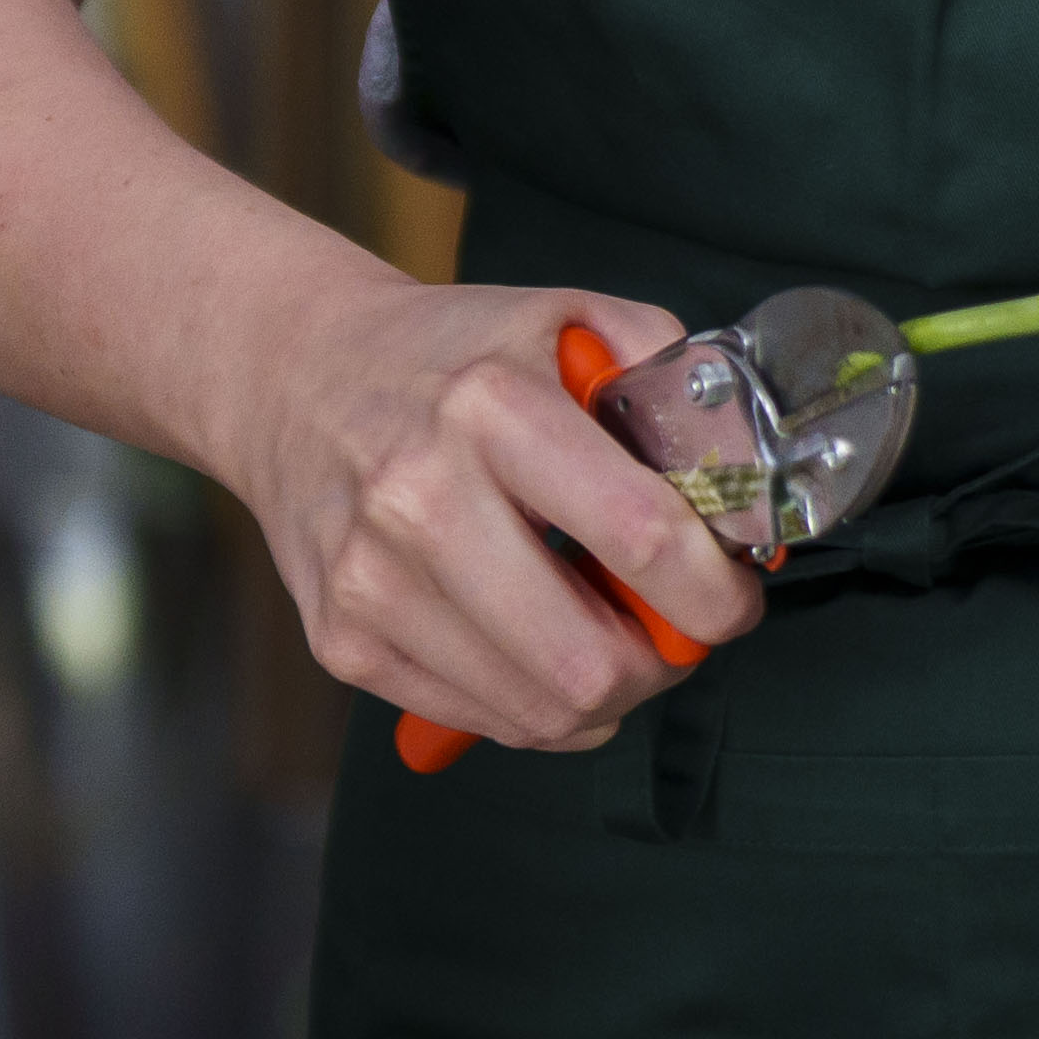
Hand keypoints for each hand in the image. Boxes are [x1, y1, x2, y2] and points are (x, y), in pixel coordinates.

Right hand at [222, 277, 765, 752]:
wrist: (295, 376)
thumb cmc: (448, 354)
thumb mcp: (565, 317)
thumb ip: (667, 374)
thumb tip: (743, 471)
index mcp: (491, 405)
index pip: (640, 537)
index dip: (714, 593)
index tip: (733, 597)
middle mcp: (420, 497)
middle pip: (588, 662)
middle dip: (662, 664)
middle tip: (674, 630)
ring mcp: (371, 580)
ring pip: (539, 712)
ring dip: (605, 694)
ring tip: (608, 635)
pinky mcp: (342, 639)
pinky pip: (481, 721)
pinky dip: (535, 705)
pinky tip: (539, 645)